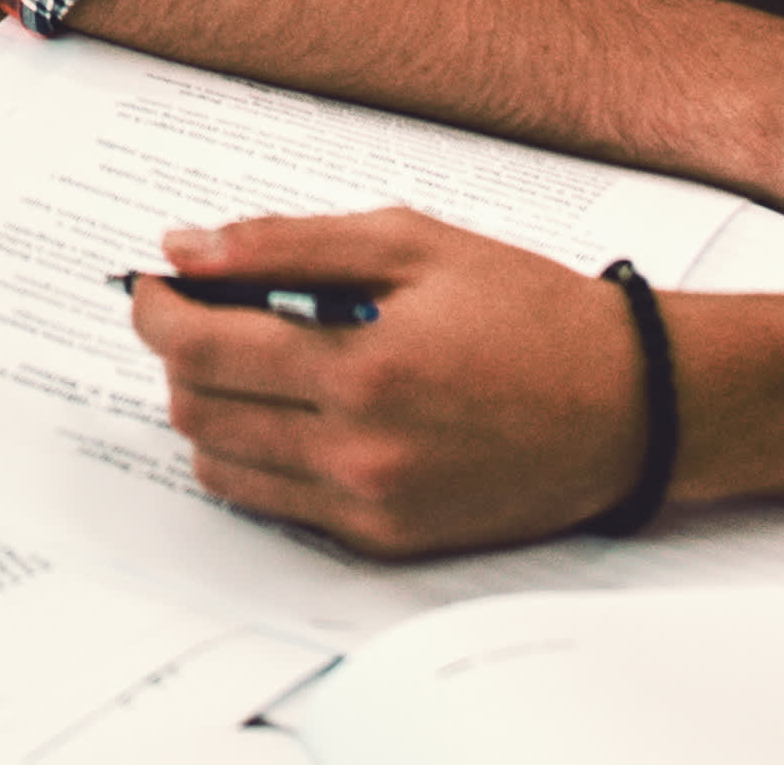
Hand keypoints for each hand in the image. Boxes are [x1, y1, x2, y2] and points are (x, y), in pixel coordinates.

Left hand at [129, 210, 648, 559]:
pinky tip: (291, 406)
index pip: (201, 349)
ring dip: (210, 406)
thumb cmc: (527, 312)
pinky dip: (257, 454)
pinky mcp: (385, 540)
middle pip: (199, 410)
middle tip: (205, 307)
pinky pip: (277, 504)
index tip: (153, 280)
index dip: (155, 308)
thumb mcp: (409, 243)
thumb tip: (187, 248)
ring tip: (248, 357)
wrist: (630, 407)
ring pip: (224, 467)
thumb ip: (286, 246)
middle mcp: (358, 454)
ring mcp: (370, 508)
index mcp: (362, 372)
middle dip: (180, 352)